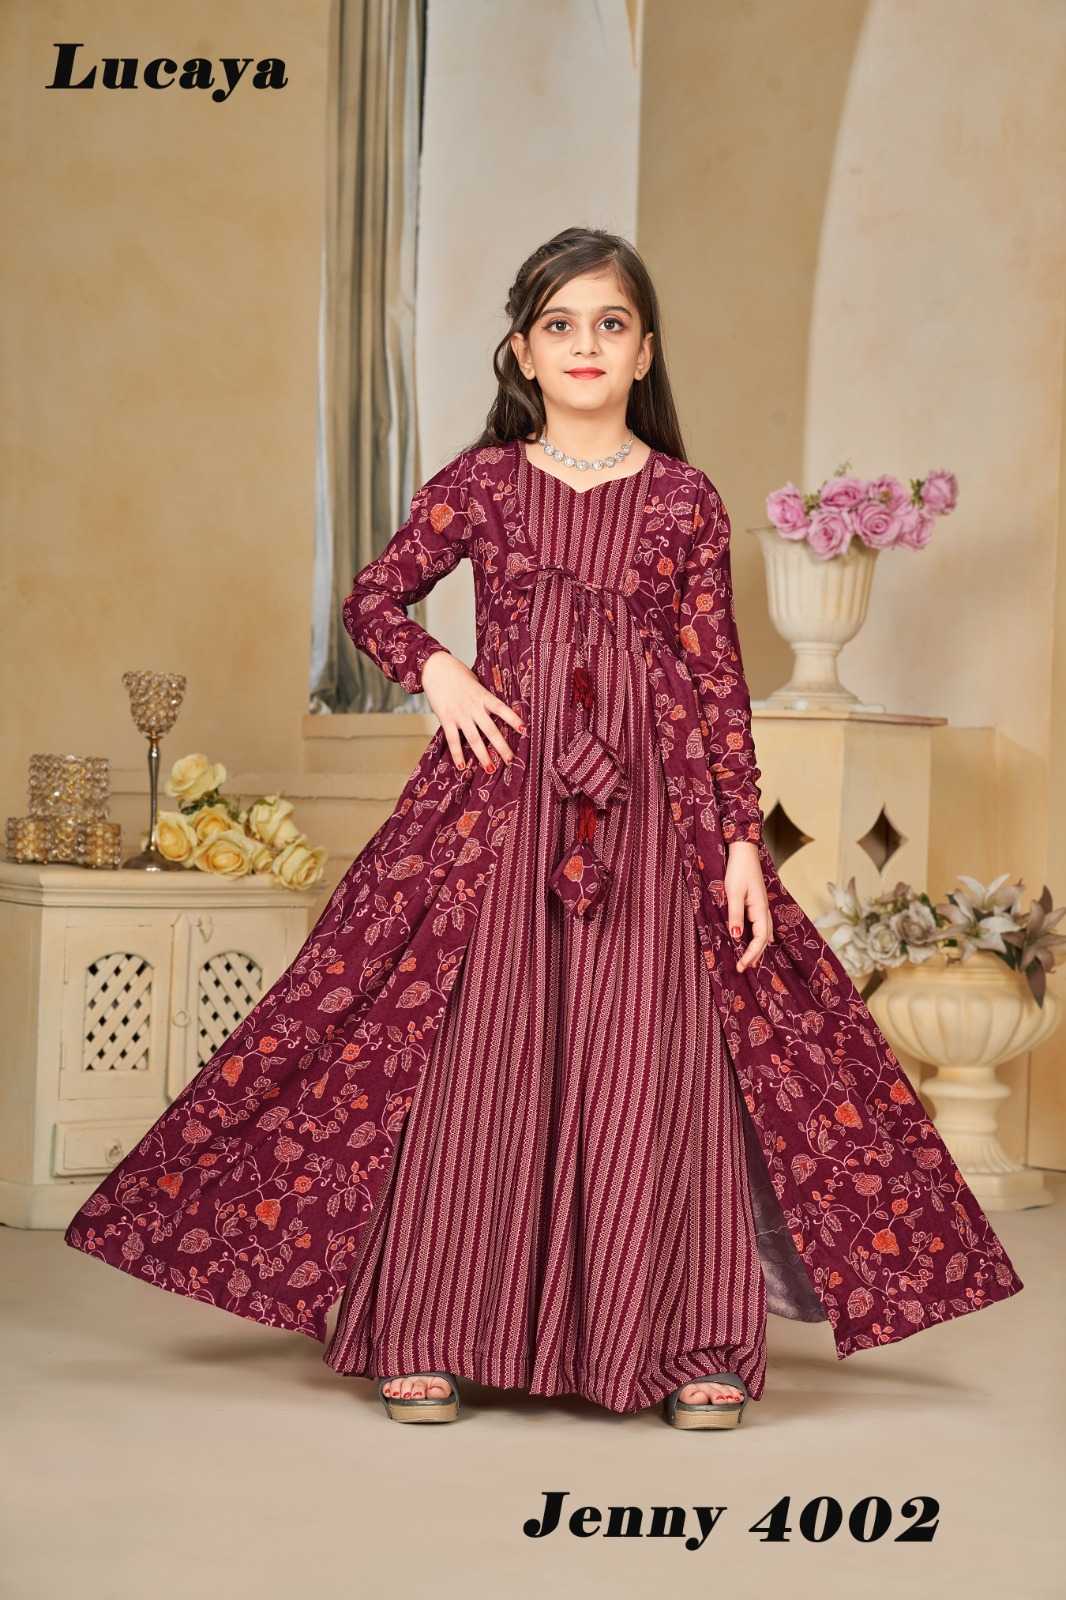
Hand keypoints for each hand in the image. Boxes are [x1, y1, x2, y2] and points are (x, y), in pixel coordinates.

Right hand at [421, 649, 525, 772]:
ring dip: (483, 756)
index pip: (502, 709)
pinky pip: (453, 740)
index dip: (514, 719)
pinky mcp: (446, 719)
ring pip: (474, 739)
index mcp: (483, 696)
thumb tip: (493, 708)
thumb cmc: (456, 673)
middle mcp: (473, 707)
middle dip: (502, 747)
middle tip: (511, 760)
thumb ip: (483, 696)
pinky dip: (457, 754)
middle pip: (491, 730)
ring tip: (491, 769)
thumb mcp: (475, 682)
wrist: (435, 667)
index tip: (525, 730)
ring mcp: (460, 715)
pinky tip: (462, 767)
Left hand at [725, 840, 773, 972]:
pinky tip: (760, 940)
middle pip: (764, 939)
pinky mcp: (757, 902)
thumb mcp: (733, 893)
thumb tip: (735, 936)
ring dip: (758, 947)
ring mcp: (762, 906)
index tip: (741, 966)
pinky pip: (762, 924)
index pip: (759, 939)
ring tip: (751, 960)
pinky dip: (760, 936)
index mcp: (760, 909)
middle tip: (744, 968)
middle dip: (755, 955)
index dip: (751, 954)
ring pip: (764, 932)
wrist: (744, 850)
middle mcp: (764, 910)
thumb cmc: (738, 870)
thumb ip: (735, 915)